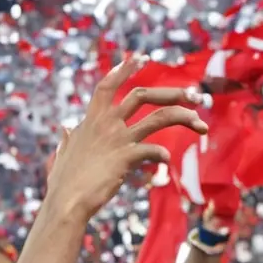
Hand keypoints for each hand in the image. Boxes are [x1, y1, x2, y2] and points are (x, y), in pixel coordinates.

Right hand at [47, 55, 207, 223]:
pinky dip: (163, 155)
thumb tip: (66, 129)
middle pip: (143, 94)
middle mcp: (106, 124)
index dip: (124, 69)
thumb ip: (67, 140)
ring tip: (201, 123)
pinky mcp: (126, 158)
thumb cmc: (62, 185)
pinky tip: (166, 162)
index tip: (142, 57)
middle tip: (194, 94)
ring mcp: (118, 140)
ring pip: (160, 117)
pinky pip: (155, 150)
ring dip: (184, 116)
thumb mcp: (62, 157)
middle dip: (171, 92)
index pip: (107, 86)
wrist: (65, 204)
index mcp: (90, 122)